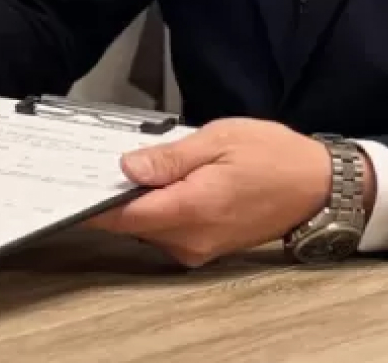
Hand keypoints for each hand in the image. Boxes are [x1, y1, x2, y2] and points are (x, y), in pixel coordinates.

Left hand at [87, 119, 366, 267]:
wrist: (319, 187)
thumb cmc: (275, 157)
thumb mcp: (219, 139)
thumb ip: (170, 157)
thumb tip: (128, 166)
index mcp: (193, 208)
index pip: (124, 215)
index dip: (92, 204)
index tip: (68, 187)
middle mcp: (192, 238)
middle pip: (131, 223)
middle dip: (112, 195)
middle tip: (94, 161)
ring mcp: (199, 248)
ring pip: (147, 227)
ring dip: (136, 200)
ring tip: (135, 164)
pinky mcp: (205, 248)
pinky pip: (167, 230)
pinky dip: (157, 208)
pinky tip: (161, 181)